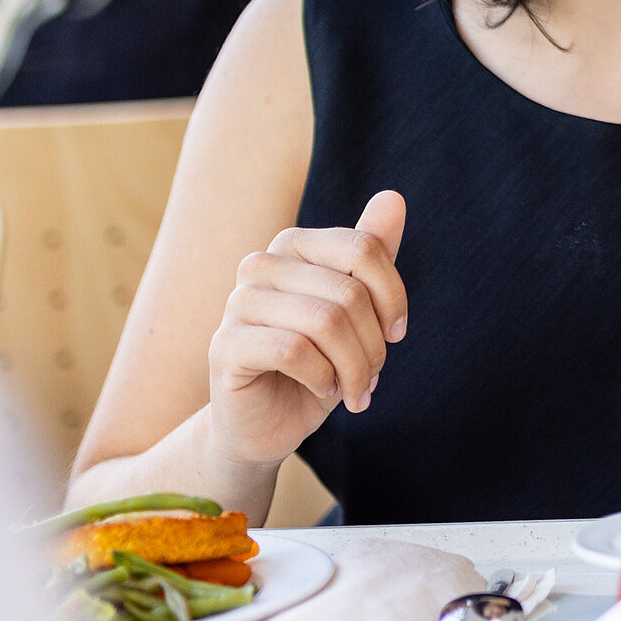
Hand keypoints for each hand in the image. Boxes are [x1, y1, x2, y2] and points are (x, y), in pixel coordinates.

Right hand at [205, 190, 408, 467]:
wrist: (269, 424)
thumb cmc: (318, 363)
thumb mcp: (356, 311)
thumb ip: (372, 254)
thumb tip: (393, 196)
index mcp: (294, 245)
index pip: (364, 249)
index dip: (393, 297)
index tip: (396, 333)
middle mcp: (260, 265)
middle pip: (350, 292)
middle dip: (374, 344)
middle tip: (372, 376)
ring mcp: (237, 303)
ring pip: (326, 322)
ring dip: (354, 367)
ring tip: (354, 390)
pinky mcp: (224, 346)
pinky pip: (295, 351)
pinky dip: (324, 378)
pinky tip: (322, 390)